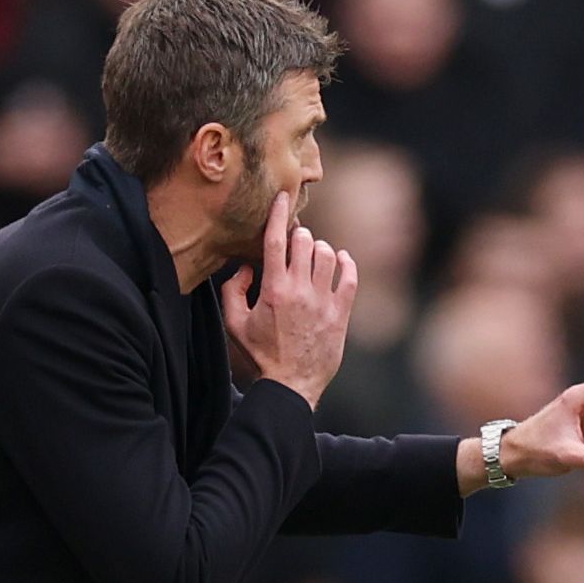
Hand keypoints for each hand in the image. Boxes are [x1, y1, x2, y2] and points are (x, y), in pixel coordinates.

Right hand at [216, 191, 354, 409]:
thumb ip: (233, 290)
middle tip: (296, 242)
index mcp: (273, 289)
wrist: (291, 385)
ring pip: (328, 255)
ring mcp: (323, 301)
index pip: (275, 240)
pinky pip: (350, 278)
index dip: (278, 214)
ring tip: (314, 255)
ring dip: (320, 248)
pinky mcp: (341, 313)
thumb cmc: (261, 355)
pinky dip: (347, 264)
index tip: (281, 197)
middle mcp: (300, 290)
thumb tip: (246, 266)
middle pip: (304, 241)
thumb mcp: (234, 324)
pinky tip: (341, 261)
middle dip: (299, 235)